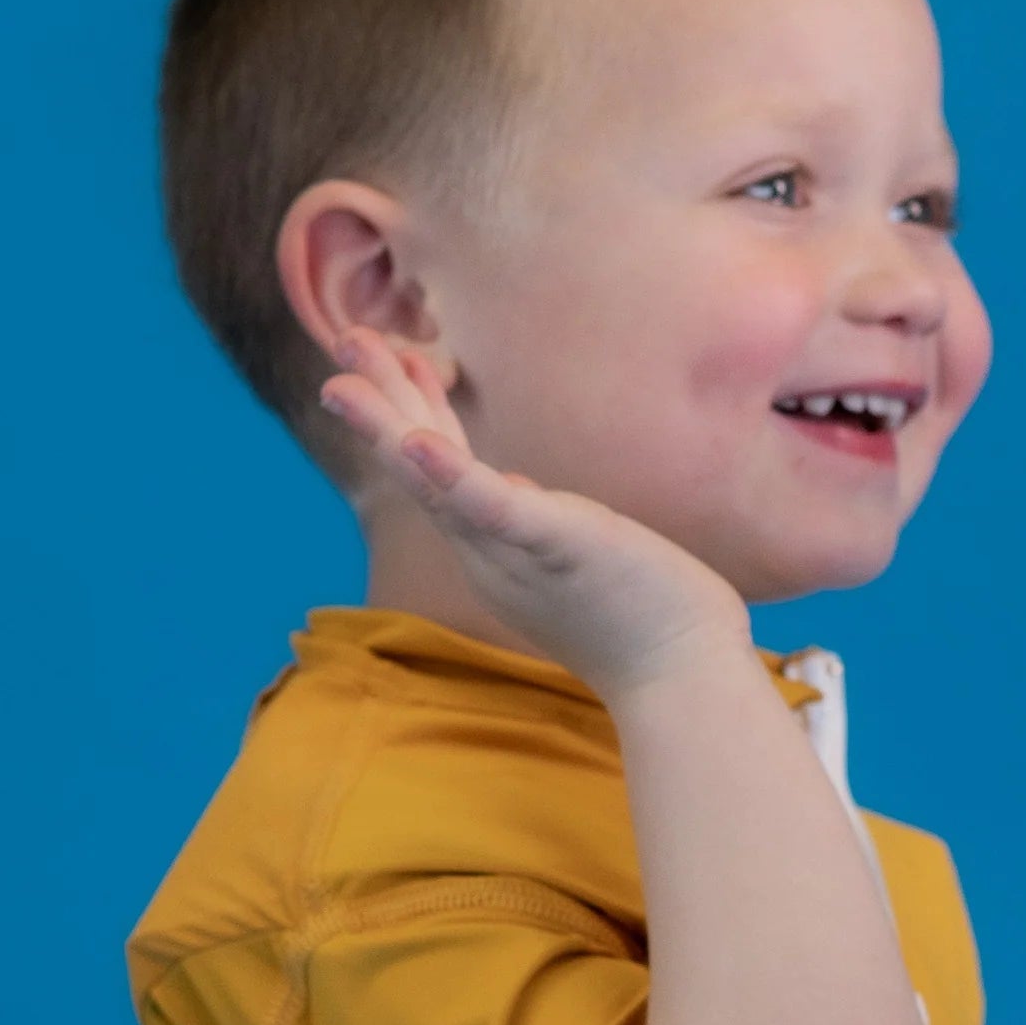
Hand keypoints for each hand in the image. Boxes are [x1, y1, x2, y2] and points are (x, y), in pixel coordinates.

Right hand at [317, 324, 744, 698]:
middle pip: (421, 470)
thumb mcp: (578, 560)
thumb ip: (538, 527)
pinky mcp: (559, 549)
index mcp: (494, 551)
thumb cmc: (645, 621)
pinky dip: (454, 478)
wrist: (684, 684)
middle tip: (344, 340)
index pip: (443, 473)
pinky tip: (419, 444)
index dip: (418, 412)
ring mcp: (517, 555)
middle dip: (381, 405)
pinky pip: (497, 511)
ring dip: (388, 429)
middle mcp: (489, 555)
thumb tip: (518, 490)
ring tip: (341, 383)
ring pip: (437, 486)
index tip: (407, 355)